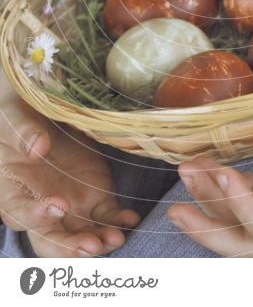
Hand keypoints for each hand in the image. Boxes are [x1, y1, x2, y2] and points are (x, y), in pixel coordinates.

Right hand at [0, 94, 140, 256]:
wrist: (47, 111)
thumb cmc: (21, 117)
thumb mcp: (16, 118)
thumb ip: (24, 133)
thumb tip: (37, 148)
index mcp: (15, 192)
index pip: (22, 214)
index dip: (37, 216)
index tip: (58, 205)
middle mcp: (42, 207)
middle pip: (52, 239)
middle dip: (70, 247)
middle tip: (90, 246)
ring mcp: (71, 206)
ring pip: (82, 234)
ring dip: (99, 241)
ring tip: (116, 238)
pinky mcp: (95, 197)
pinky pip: (107, 216)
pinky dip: (118, 221)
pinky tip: (130, 220)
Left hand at [167, 130, 252, 255]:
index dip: (239, 205)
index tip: (221, 173)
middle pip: (243, 244)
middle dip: (206, 230)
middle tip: (175, 210)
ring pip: (240, 220)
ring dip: (210, 201)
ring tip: (186, 172)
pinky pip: (247, 196)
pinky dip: (224, 184)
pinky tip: (208, 164)